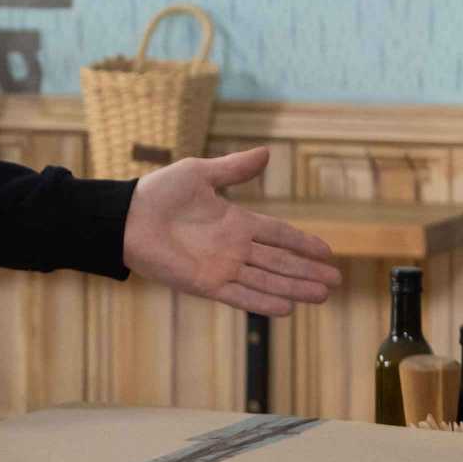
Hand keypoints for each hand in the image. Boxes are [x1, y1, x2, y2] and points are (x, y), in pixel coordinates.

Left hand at [121, 147, 340, 315]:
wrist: (127, 217)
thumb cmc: (159, 192)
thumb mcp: (200, 173)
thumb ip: (234, 169)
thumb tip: (266, 153)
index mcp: (236, 221)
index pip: (278, 234)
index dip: (303, 243)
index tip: (328, 251)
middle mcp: (234, 247)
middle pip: (279, 261)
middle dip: (307, 271)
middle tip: (335, 282)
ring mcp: (222, 267)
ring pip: (267, 280)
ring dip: (294, 288)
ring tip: (322, 296)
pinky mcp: (206, 283)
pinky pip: (240, 295)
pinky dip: (262, 302)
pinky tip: (286, 308)